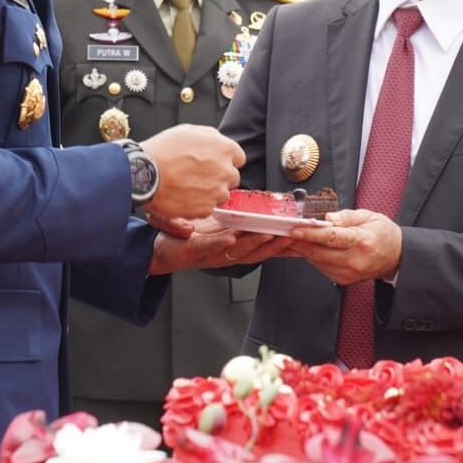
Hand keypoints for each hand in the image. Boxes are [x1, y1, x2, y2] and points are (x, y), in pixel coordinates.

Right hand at [139, 125, 243, 222]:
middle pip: (232, 178)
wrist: (145, 174)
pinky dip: (198, 204)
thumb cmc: (163, 150)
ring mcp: (217, 192)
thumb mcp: (188, 131)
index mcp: (225, 148)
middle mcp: (226, 171)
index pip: (238, 158)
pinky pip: (208, 208)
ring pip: (221, 194)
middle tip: (198, 176)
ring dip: (210, 192)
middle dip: (219, 177)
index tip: (213, 163)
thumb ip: (210, 136)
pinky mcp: (206, 209)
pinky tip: (183, 196)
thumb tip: (218, 140)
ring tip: (188, 186)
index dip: (225, 160)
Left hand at [147, 217, 289, 273]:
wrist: (161, 249)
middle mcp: (228, 254)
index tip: (301, 237)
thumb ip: (237, 220)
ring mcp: (213, 254)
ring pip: (239, 251)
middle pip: (258, 251)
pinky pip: (210, 248)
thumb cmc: (190, 237)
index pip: (264, 246)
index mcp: (236, 247)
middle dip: (277, 244)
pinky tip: (231, 238)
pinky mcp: (195, 251)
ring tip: (269, 233)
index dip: (283, 244)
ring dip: (254, 243)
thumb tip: (256, 208)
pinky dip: (221, 244)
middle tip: (293, 235)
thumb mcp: (219, 226)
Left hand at [285, 210, 401, 285]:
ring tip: (292, 239)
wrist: (396, 256)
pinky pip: (322, 268)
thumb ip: (346, 217)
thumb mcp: (369, 216)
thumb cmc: (383, 234)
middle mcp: (355, 260)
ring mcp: (349, 273)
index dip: (310, 234)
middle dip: (300, 243)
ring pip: (317, 261)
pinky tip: (307, 248)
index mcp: (361, 241)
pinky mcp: (344, 280)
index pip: (331, 237)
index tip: (295, 230)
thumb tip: (327, 217)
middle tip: (285, 233)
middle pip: (320, 252)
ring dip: (303, 251)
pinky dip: (312, 257)